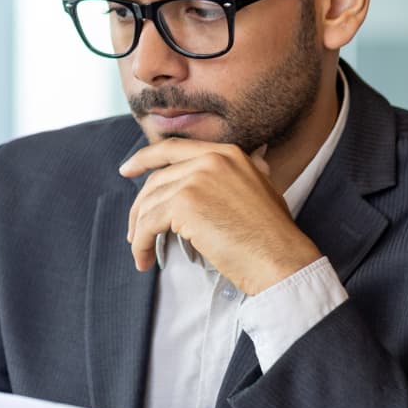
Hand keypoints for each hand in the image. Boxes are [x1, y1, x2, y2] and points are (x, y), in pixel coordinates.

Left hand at [119, 139, 321, 294]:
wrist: (281, 259)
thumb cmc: (273, 235)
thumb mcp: (263, 189)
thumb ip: (247, 172)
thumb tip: (247, 162)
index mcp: (227, 153)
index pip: (173, 149)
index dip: (145, 158)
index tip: (127, 169)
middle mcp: (211, 159)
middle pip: (157, 179)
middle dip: (139, 206)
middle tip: (134, 229)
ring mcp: (196, 179)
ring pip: (149, 203)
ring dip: (139, 230)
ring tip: (141, 251)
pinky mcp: (185, 204)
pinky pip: (148, 223)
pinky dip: (141, 243)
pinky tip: (144, 258)